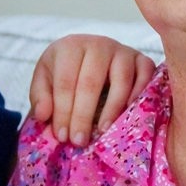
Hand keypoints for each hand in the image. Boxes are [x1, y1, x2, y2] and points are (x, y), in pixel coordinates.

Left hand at [28, 35, 155, 145]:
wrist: (90, 57)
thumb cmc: (66, 72)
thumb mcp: (45, 80)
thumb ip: (40, 97)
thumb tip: (43, 115)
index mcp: (70, 47)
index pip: (65, 81)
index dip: (62, 111)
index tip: (61, 136)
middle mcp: (98, 44)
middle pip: (90, 82)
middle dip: (83, 115)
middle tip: (79, 141)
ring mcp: (123, 50)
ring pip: (120, 80)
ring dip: (112, 109)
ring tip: (102, 131)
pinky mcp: (142, 59)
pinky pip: (145, 77)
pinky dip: (138, 96)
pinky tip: (127, 116)